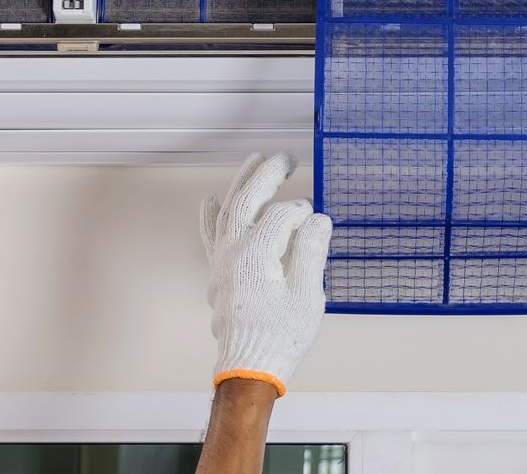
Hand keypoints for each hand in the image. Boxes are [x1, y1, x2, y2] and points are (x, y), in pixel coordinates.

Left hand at [199, 152, 331, 397]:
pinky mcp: (218, 273)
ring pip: (228, 212)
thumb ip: (310, 253)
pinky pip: (211, 237)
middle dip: (266, 175)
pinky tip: (210, 199)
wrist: (249, 368)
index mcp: (255, 256)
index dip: (300, 214)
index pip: (280, 218)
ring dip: (241, 184)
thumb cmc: (280, 335)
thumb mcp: (307, 296)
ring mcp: (221, 262)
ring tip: (253, 161)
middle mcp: (232, 253)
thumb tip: (316, 221)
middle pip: (247, 202)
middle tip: (284, 158)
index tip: (315, 221)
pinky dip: (210, 216)